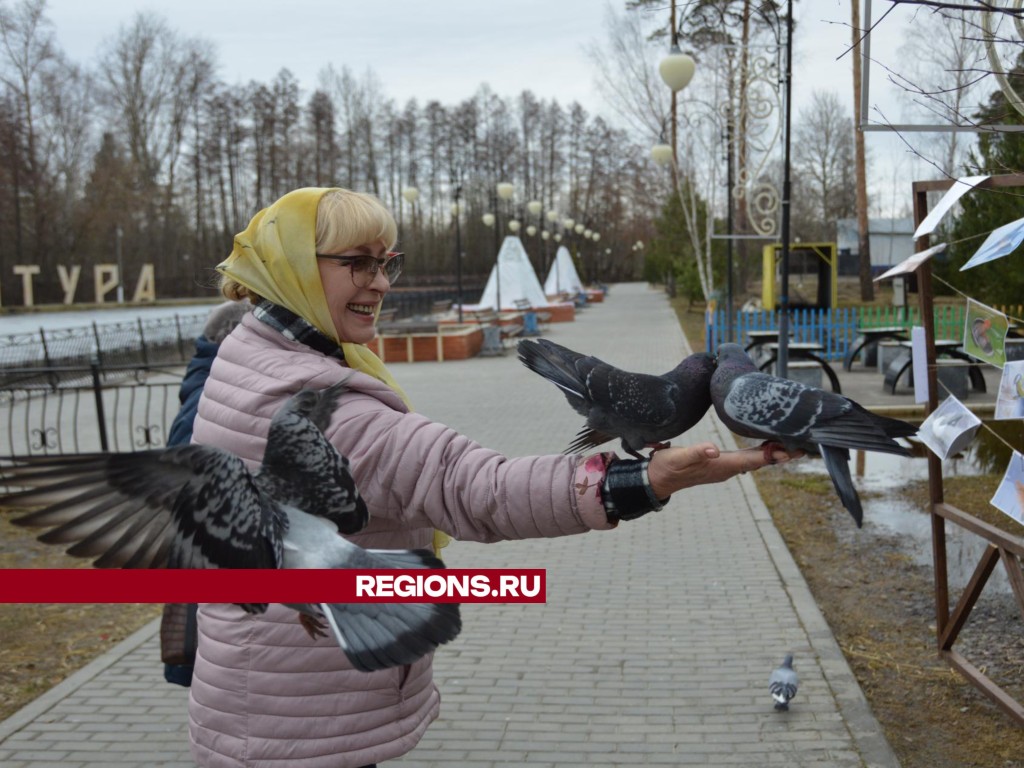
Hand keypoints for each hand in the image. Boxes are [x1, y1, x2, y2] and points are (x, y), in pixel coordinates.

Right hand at [647, 442, 798, 499]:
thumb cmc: (666, 467)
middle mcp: (726, 469)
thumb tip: (713, 451)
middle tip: (802, 448)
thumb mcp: (678, 458)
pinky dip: (760, 453)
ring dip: (772, 454)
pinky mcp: (719, 465)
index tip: (791, 450)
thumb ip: (696, 453)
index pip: (752, 460)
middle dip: (780, 455)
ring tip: (791, 445)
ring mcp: (723, 468)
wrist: (656, 479)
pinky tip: (767, 447)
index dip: (772, 455)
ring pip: (754, 461)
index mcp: (720, 466)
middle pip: (759, 461)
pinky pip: (746, 459)